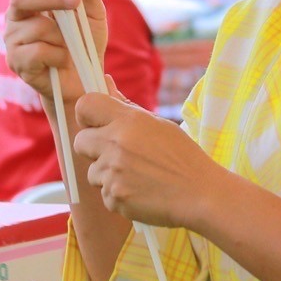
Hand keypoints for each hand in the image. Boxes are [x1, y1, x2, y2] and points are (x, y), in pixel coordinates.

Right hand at [1, 0, 105, 103]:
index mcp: (32, 0)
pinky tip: (60, 63)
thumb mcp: (92, 13)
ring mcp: (13, 40)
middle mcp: (17, 17)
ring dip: (63, 38)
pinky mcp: (16, 62)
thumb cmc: (85, 45)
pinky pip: (39, 51)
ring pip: (38, 27)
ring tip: (68, 49)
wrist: (85, 82)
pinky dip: (58, 56)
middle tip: (74, 2)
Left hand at [74, 80, 218, 230]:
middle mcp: (117, 144)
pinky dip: (119, 194)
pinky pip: (105, 194)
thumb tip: (105, 82)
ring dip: (108, 175)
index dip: (86, 115)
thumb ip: (126, 106)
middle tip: (116, 154)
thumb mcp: (158, 124)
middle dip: (93, 148)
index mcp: (129, 121)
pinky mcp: (114, 198)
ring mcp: (114, 173)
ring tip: (138, 176)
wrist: (200, 194)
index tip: (94, 123)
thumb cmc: (181, 156)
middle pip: (80, 142)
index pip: (85, 105)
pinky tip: (141, 191)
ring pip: (92, 172)